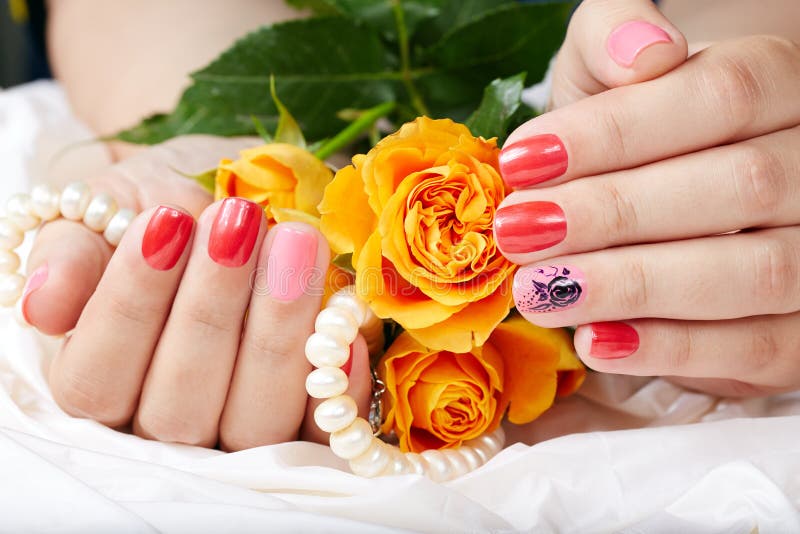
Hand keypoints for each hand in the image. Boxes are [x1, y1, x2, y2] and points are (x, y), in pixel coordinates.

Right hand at [27, 137, 370, 448]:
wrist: (229, 196)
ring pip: (254, 421)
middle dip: (212, 309)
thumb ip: (74, 252)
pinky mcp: (306, 420)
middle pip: (180, 407)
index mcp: (102, 380)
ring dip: (278, 332)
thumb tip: (45, 304)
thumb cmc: (162, 205)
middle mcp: (165, 424)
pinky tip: (346, 322)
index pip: (98, 378)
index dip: (131, 306)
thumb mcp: (110, 207)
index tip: (166, 224)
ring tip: (296, 242)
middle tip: (239, 223)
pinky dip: (339, 381)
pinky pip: (322, 427)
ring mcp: (238, 430)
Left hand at [494, 1, 799, 395]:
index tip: (522, 161)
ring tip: (540, 290)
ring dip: (634, 286)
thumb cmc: (630, 127)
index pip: (717, 97)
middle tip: (518, 233)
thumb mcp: (606, 70)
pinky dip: (673, 350)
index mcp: (777, 82)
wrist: (670, 188)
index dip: (614, 133)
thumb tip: (645, 50)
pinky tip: (595, 341)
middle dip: (614, 214)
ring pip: (757, 272)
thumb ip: (612, 35)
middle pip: (741, 186)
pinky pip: (760, 346)